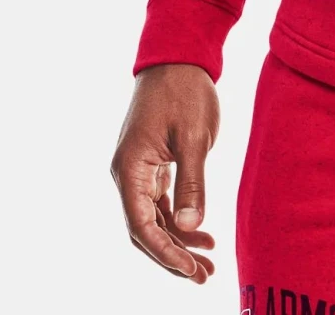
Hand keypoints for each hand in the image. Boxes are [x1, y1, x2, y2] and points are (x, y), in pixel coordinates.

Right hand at [111, 63, 220, 282]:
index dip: (165, 253)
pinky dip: (177, 220)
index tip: (191, 268)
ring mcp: (137, 169)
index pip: (141, 225)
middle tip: (203, 276)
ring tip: (208, 262)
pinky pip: (158, 202)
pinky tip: (201, 234)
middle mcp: (127, 174)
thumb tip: (188, 229)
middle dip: (172, 256)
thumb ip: (192, 184)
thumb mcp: (195, 138)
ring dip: (177, 242)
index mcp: (130, 168)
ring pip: (152, 219)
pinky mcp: (150, 164)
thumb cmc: (186, 91)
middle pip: (144, 229)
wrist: (179, 57)